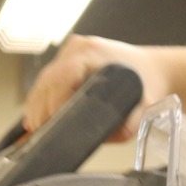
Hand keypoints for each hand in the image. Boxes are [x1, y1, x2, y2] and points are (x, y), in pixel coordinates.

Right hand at [23, 36, 170, 139]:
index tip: (49, 123)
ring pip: (45, 78)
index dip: (52, 102)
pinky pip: (49, 78)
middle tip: (36, 132)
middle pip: (49, 79)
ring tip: (32, 127)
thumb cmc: (147, 84)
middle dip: (39, 107)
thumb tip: (110, 137)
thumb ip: (128, 124)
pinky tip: (36, 114)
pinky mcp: (69, 57)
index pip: (63, 77)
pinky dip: (41, 96)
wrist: (152, 68)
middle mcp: (80, 48)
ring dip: (36, 103)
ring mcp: (72, 50)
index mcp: (94, 54)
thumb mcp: (143, 107)